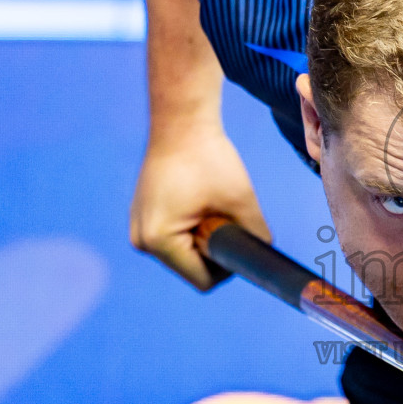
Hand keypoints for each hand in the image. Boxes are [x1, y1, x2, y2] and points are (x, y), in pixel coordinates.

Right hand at [130, 125, 270, 289]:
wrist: (180, 123)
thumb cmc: (209, 157)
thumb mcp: (241, 200)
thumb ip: (256, 235)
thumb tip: (264, 256)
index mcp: (159, 242)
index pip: (203, 280)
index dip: (228, 267)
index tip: (239, 239)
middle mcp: (142, 242)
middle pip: (193, 268)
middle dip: (214, 249)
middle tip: (222, 214)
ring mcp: (138, 230)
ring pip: (185, 253)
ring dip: (203, 237)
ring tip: (207, 203)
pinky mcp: (142, 219)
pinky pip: (175, 238)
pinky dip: (192, 227)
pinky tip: (196, 200)